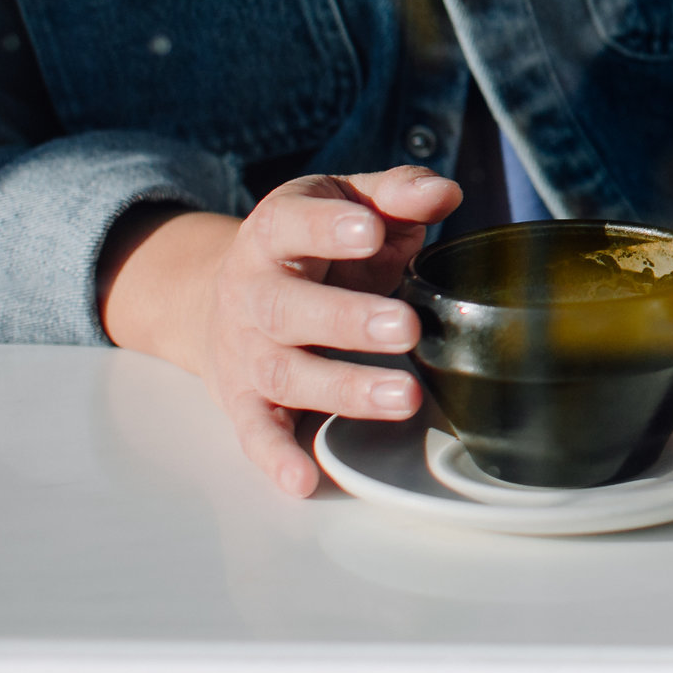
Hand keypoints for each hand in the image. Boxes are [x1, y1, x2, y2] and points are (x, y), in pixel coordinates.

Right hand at [101, 165, 463, 497]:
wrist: (226, 293)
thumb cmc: (311, 246)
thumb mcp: (349, 204)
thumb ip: (396, 194)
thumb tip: (446, 192)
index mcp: (276, 232)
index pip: (294, 224)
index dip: (329, 227)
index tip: (372, 230)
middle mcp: (252, 293)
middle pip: (288, 308)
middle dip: (347, 319)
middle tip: (407, 327)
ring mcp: (245, 350)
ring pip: (285, 374)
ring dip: (342, 390)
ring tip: (403, 398)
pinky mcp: (243, 401)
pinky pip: (255, 433)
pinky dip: (276, 459)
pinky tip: (305, 479)